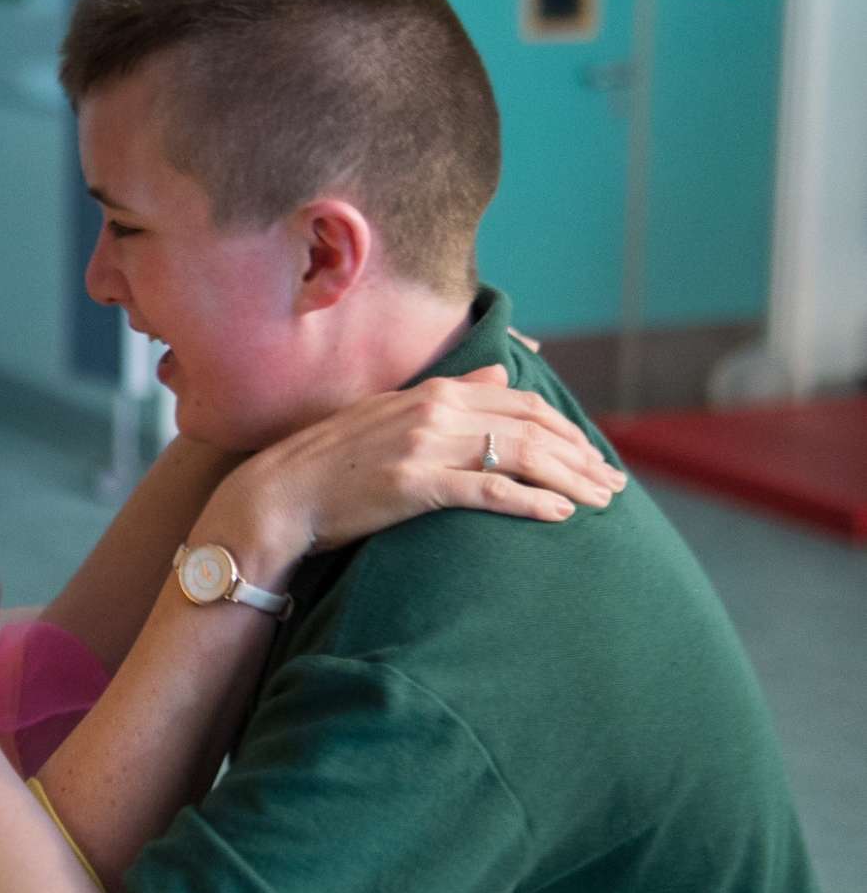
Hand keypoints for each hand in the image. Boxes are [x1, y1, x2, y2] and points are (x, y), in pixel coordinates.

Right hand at [193, 365, 626, 588]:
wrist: (279, 496)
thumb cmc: (333, 462)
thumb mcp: (391, 414)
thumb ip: (451, 394)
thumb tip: (500, 375)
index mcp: (431, 393)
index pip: (519, 402)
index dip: (565, 428)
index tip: (594, 456)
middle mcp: (433, 412)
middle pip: (530, 426)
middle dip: (580, 456)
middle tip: (614, 485)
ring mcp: (423, 447)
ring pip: (518, 455)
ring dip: (569, 479)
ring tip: (601, 503)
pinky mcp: (413, 485)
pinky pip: (487, 490)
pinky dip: (529, 501)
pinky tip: (560, 516)